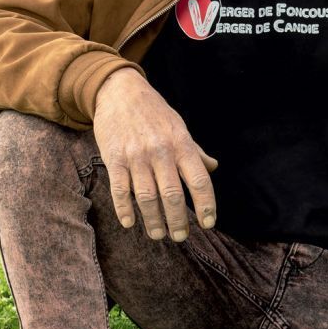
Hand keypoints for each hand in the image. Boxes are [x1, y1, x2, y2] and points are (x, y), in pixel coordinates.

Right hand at [92, 69, 217, 242]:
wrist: (120, 92)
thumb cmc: (155, 113)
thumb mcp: (179, 127)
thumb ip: (195, 151)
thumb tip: (213, 168)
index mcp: (182, 145)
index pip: (199, 181)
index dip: (206, 205)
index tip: (208, 224)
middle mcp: (161, 152)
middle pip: (172, 194)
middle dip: (178, 220)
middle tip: (181, 237)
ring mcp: (136, 156)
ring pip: (147, 197)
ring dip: (153, 220)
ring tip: (159, 235)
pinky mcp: (114, 158)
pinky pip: (120, 189)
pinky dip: (124, 209)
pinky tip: (130, 223)